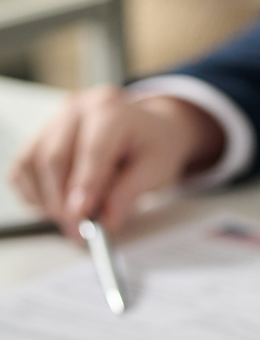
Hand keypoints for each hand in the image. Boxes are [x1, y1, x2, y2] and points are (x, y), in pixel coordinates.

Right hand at [8, 86, 224, 236]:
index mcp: (111, 111)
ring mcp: (54, 120)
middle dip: (62, 200)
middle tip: (77, 230)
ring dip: (46, 199)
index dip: (84, 184)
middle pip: (54, 156)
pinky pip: (23, 168)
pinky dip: (34, 193)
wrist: (146, 128)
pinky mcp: (39, 136)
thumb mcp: (157, 168)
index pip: (92, 149)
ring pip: (33, 163)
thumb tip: (107, 220)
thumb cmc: (153, 145)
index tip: (81, 214)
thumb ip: (129, 192)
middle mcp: (76, 109)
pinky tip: (56, 206)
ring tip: (71, 221)